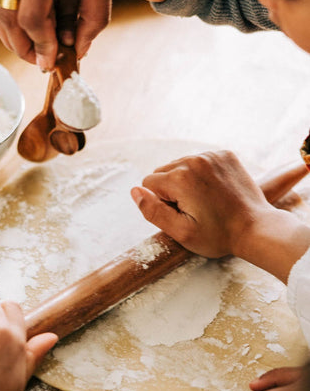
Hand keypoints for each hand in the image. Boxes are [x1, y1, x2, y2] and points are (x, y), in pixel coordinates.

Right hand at [0, 0, 124, 69]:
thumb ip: (93, 18)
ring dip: (11, 32)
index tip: (51, 61)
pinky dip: (9, 10)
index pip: (31, 17)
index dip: (41, 45)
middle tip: (38, 62)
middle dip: (22, 46)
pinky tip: (25, 24)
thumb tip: (77, 52)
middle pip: (6, 15)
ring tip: (31, 48)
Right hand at [131, 150, 271, 258]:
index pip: (148, 184)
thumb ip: (153, 211)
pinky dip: (202, 174)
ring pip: (180, 165)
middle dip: (171, 190)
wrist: (256, 228)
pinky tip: (215, 191)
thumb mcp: (180, 232)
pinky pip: (200, 161)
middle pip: (163, 172)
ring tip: (206, 201)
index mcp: (180, 178)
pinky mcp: (225, 155)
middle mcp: (194, 160)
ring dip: (186, 181)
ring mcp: (212, 155)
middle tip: (194, 209)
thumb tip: (135, 191)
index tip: (181, 214)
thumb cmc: (218, 235)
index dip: (161, 203)